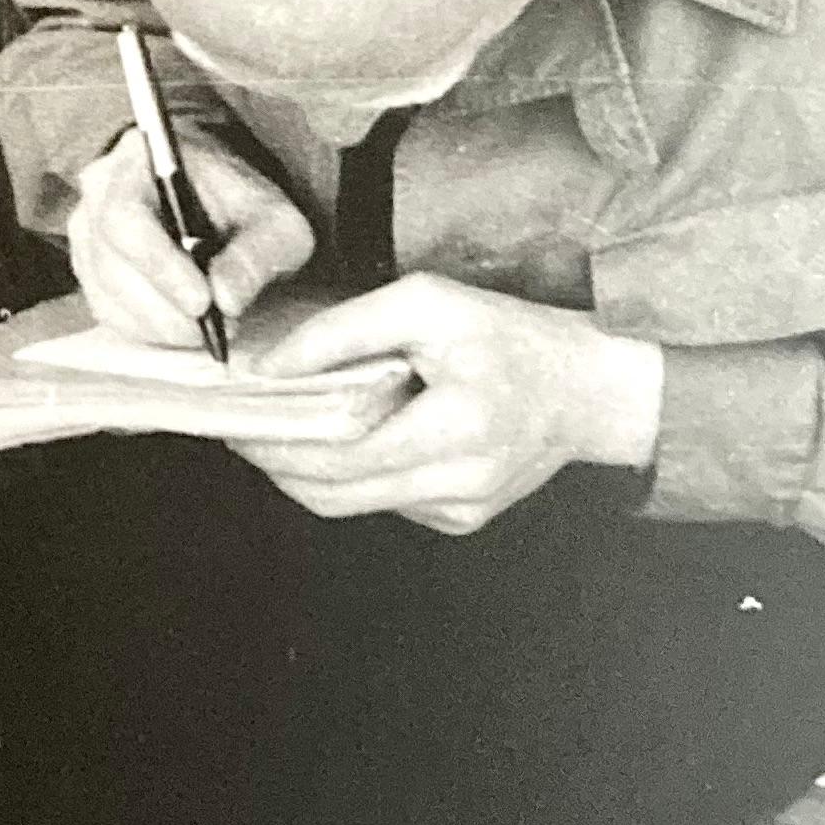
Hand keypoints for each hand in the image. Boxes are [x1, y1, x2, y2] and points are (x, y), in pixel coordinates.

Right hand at [68, 127, 315, 348]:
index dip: (158, 265)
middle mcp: (98, 192)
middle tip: (210, 329)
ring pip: (107, 293)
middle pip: (110, 262)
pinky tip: (182, 327)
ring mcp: (86, 231)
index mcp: (138, 160)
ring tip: (205, 330)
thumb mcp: (274, 220)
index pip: (125, 216)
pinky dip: (146, 329)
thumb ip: (259, 253)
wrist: (213, 194)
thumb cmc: (241, 202)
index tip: (202, 303)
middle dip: (163, 307)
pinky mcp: (89, 267)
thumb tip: (227, 299)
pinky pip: (107, 310)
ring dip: (158, 324)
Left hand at [237, 274, 664, 534]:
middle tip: (241, 427)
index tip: (235, 417)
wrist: (590, 390)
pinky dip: (350, 474)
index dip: (275, 442)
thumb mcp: (428, 305)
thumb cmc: (512, 336)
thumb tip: (272, 365)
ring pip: (349, 505)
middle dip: (275, 462)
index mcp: (456, 430)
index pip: (336, 456)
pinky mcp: (461, 519)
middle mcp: (459, 485)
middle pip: (332, 494)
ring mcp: (460, 511)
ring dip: (303, 472)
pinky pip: (382, 501)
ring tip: (278, 428)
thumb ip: (344, 333)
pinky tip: (342, 437)